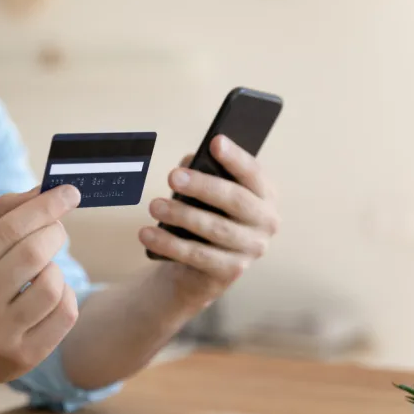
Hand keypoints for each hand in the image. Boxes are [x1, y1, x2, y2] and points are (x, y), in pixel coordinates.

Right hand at [0, 184, 81, 389]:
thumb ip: (1, 214)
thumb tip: (45, 191)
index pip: (10, 229)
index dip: (45, 206)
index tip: (69, 192)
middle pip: (35, 253)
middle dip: (53, 232)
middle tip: (53, 230)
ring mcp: (0, 335)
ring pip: (53, 285)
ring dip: (56, 268)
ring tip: (42, 270)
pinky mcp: (25, 356)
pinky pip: (66, 313)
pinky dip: (65, 295)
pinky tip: (49, 294)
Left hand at [139, 134, 280, 304]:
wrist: (199, 267)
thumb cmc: (205, 216)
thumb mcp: (204, 193)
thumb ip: (201, 173)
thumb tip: (188, 165)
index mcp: (265, 195)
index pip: (253, 173)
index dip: (235, 158)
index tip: (216, 141)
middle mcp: (266, 222)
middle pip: (235, 200)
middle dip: (202, 186)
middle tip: (173, 176)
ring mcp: (251, 250)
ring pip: (215, 228)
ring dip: (181, 215)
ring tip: (154, 206)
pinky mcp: (230, 272)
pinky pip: (198, 256)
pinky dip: (170, 244)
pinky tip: (148, 234)